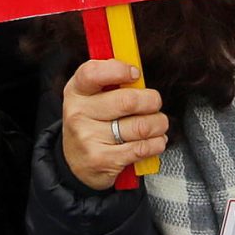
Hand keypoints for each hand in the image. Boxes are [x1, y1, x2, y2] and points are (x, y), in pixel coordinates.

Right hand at [60, 57, 166, 189]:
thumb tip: (136, 71)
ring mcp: (88, 139)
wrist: (78, 164)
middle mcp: (78, 114)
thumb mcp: (92, 97)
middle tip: (154, 103)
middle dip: (151, 101)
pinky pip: (142, 148)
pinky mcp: (102, 160)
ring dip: (158, 124)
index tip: (135, 74)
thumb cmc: (92, 123)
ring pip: (141, 126)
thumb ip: (111, 80)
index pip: (92, 73)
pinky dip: (156, 143)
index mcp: (76, 92)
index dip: (119, 70)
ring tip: (157, 124)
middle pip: (128, 101)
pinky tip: (153, 141)